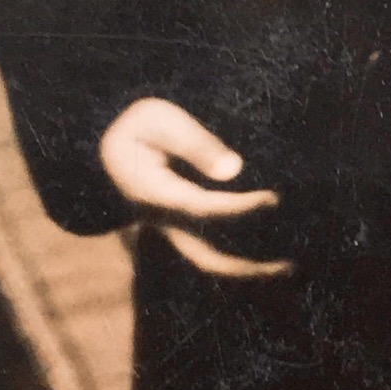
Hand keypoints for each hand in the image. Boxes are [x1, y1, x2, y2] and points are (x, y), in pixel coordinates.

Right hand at [98, 98, 293, 278]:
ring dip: (245, 269)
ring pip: (207, 261)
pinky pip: (210, 247)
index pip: (201, 208)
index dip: (238, 207)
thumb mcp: (158, 120)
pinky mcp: (178, 225)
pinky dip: (238, 252)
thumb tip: (234, 170)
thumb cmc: (135, 128)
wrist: (102, 147)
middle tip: (289, 266)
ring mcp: (169, 227)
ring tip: (287, 267)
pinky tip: (271, 246)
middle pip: (204, 257)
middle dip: (245, 266)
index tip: (272, 199)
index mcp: (153, 194)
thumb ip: (194, 142)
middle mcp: (162, 220)